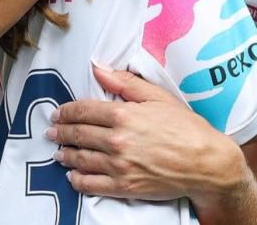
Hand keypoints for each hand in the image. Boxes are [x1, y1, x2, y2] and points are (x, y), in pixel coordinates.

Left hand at [48, 66, 248, 201]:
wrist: (206, 163)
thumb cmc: (186, 128)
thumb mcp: (158, 97)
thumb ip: (126, 83)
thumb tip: (99, 69)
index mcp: (124, 115)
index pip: (84, 111)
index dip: (67, 111)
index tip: (58, 112)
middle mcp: (117, 140)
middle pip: (78, 135)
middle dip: (60, 132)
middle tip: (51, 131)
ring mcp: (119, 165)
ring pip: (81, 159)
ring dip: (65, 155)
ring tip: (58, 153)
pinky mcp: (124, 186)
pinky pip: (91, 185)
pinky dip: (77, 181)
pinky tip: (72, 177)